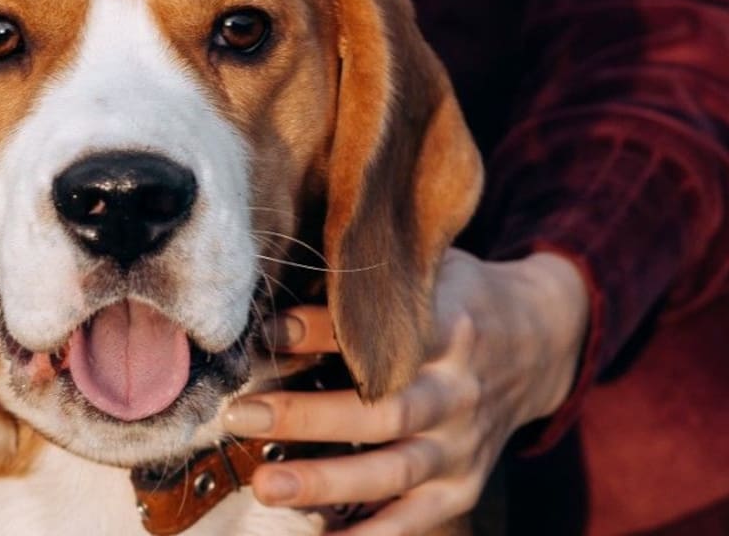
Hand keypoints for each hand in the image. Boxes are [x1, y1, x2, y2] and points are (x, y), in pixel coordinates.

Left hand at [223, 249, 588, 533]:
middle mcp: (459, 390)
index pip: (381, 334)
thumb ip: (365, 289)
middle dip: (307, 416)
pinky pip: (415, 518)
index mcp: (449, 327)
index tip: (264, 333)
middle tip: (241, 415)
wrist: (540, 341)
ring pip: (393, 471)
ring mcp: (464, 444)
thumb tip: (278, 310)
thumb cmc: (457, 299)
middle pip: (382, 411)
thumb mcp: (426, 272)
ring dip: (325, 482)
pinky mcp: (464, 485)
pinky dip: (370, 534)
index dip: (319, 331)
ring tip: (265, 484)